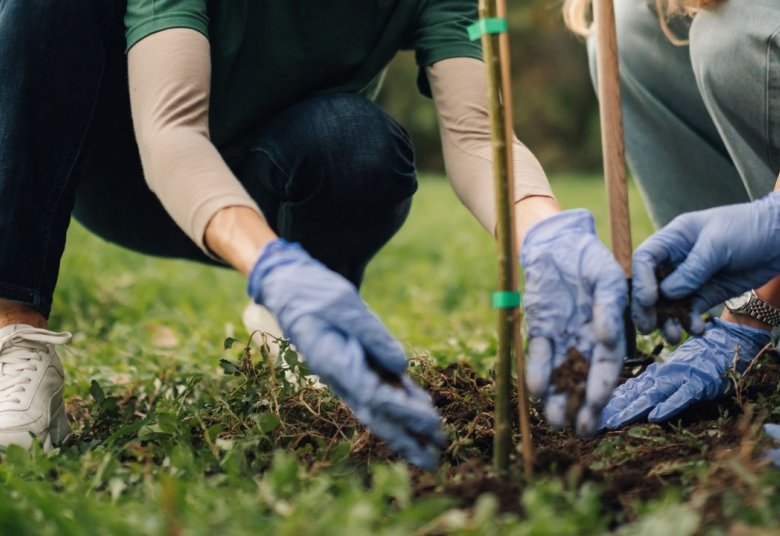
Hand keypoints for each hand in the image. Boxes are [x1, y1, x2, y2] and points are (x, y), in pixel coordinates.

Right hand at [247, 239, 444, 468]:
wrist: (290, 288)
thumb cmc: (315, 294)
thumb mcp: (344, 305)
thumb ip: (372, 335)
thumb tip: (401, 366)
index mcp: (334, 363)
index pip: (373, 396)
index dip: (404, 412)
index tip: (430, 422)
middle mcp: (341, 376)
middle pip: (377, 414)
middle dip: (405, 437)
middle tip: (434, 458)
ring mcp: (347, 373)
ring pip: (380, 407)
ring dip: (406, 426)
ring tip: (434, 443)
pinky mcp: (354, 364)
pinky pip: (381, 386)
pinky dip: (402, 398)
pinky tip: (423, 407)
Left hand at [521, 210, 626, 434]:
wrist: (557, 244)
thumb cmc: (589, 259)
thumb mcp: (606, 278)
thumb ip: (609, 307)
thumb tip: (606, 337)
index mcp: (608, 331)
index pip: (607, 365)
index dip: (603, 386)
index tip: (598, 405)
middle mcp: (585, 340)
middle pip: (584, 378)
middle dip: (582, 405)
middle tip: (579, 430)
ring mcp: (562, 337)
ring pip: (560, 373)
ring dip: (558, 397)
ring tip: (555, 421)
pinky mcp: (540, 330)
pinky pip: (539, 355)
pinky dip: (537, 371)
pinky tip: (536, 389)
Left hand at [600, 318, 769, 428]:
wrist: (725, 343)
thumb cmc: (696, 359)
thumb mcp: (668, 372)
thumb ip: (648, 384)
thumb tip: (623, 397)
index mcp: (652, 375)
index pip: (625, 391)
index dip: (605, 402)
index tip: (585, 414)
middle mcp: (660, 376)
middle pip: (631, 394)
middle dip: (610, 409)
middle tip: (589, 422)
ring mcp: (678, 380)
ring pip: (650, 396)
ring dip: (631, 410)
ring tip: (613, 422)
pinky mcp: (698, 383)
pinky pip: (681, 396)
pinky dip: (669, 406)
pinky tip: (654, 416)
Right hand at [632, 192, 779, 341]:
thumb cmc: (748, 229)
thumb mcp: (718, 244)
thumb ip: (691, 269)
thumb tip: (666, 293)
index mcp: (672, 240)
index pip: (644, 259)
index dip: (641, 280)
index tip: (649, 300)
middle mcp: (675, 261)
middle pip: (650, 286)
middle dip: (647, 308)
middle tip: (647, 328)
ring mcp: (689, 279)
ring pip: (667, 304)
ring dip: (667, 321)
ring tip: (673, 336)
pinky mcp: (705, 294)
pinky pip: (690, 312)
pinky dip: (690, 323)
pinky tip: (697, 329)